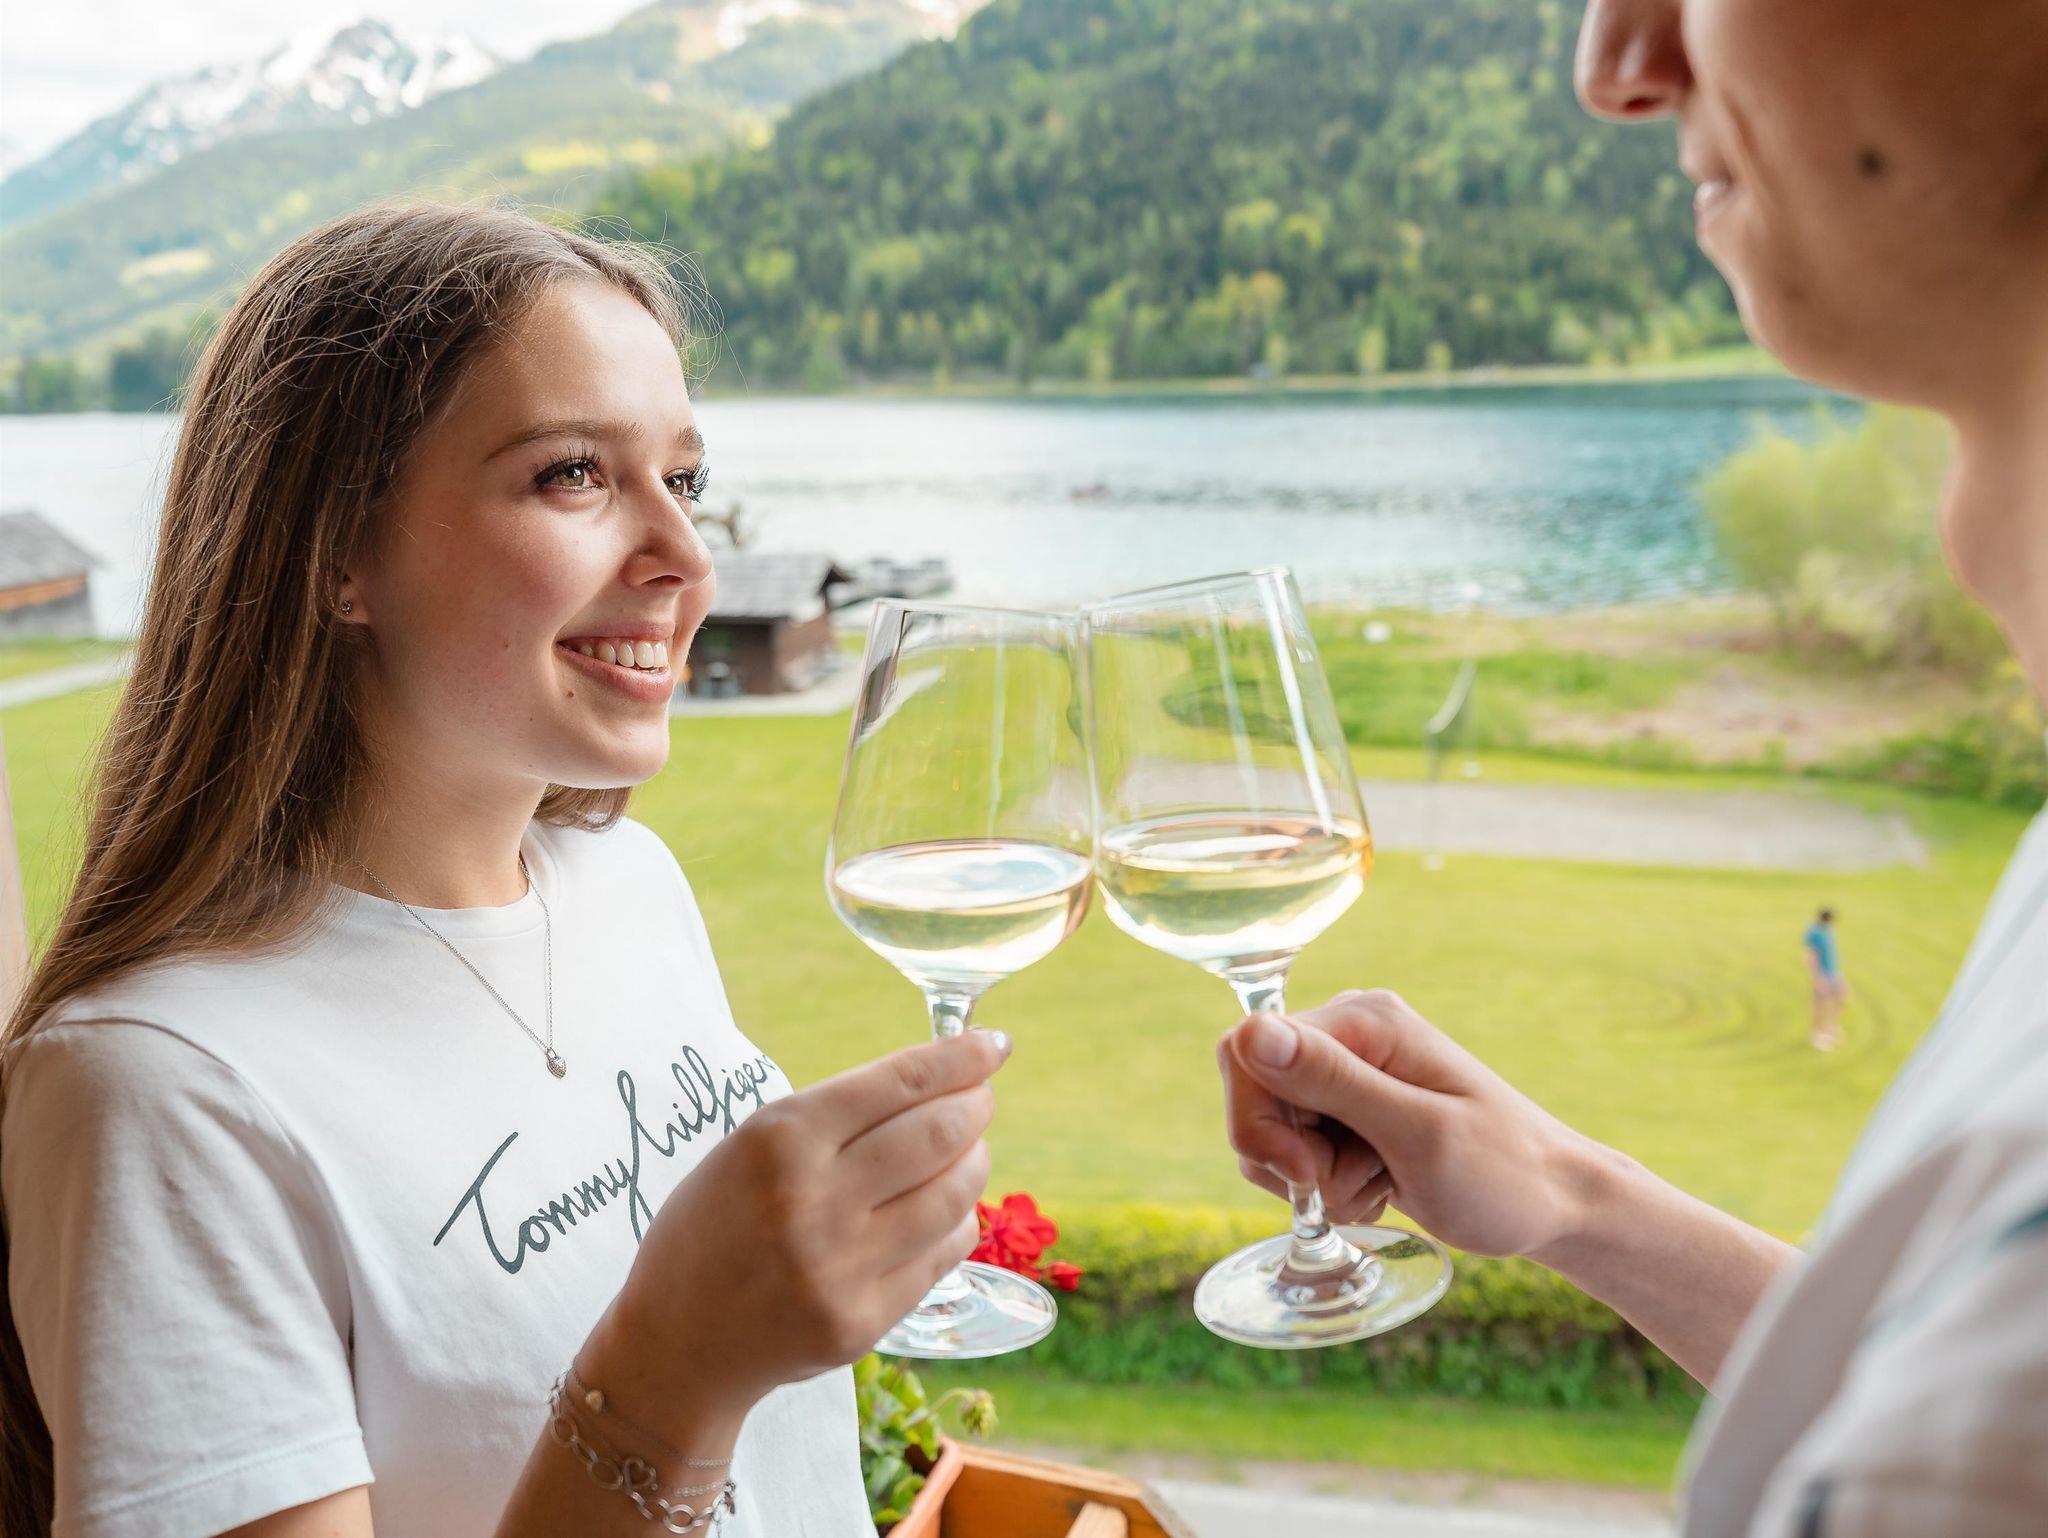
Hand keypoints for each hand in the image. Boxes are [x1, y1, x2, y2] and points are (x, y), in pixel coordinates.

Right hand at [588, 1029, 1009, 1433]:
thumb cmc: (716, 1226)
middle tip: (981, 1099)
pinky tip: (944, 1210)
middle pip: (939, 1134)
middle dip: (976, 1106)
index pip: (899, 1082)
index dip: (960, 1057)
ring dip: (974, 1162)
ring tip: (966, 1152)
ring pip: (954, 1195)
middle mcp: (813, 1200)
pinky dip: (956, 1220)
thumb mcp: (750, 1147)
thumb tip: (942, 1080)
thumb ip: (838, 1116)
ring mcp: (840, 1267)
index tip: (994, 1044)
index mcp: (779, 1139)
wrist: (677, 1343)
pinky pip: (943, 1253)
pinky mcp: (861, 1322)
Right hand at [1219, 989, 1596, 1259]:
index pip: (1247, 1050)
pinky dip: (1325, 1184)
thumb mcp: (1419, 1133)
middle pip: (1253, 1091)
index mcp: (1363, 1020)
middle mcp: (1348, 1034)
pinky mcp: (1350, 1113)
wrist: (1556, 1206)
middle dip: (1287, 1156)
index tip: (1306, 1171)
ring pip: (1269, 1128)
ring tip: (1378, 1185)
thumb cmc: (1504, 1173)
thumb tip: (1251, 1032)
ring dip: (1311, 1177)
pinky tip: (1379, 1188)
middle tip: (1353, 1186)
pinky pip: (1295, 1149)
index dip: (1257, 1118)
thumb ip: (1333, 1082)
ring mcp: (1348, 1074)